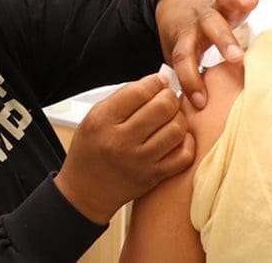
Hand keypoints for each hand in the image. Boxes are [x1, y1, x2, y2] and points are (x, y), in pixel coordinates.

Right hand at [54, 74, 194, 224]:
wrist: (85, 190)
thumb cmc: (90, 149)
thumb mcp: (94, 117)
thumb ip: (122, 99)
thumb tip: (155, 83)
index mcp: (102, 121)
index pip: (138, 92)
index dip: (154, 82)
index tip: (159, 81)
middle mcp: (120, 141)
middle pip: (161, 107)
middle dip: (169, 96)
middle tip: (166, 97)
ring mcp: (139, 161)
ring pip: (176, 129)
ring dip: (178, 117)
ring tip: (171, 116)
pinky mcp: (153, 177)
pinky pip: (183, 155)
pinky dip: (185, 141)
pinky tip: (176, 137)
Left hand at [155, 0, 271, 108]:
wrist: (173, 3)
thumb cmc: (180, 38)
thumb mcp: (176, 56)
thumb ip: (184, 77)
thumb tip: (191, 113)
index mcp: (184, 37)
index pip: (184, 58)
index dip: (190, 79)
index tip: (200, 101)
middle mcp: (199, 20)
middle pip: (209, 27)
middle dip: (223, 42)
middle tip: (236, 59)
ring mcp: (214, 5)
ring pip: (225, 0)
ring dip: (238, 1)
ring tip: (251, 3)